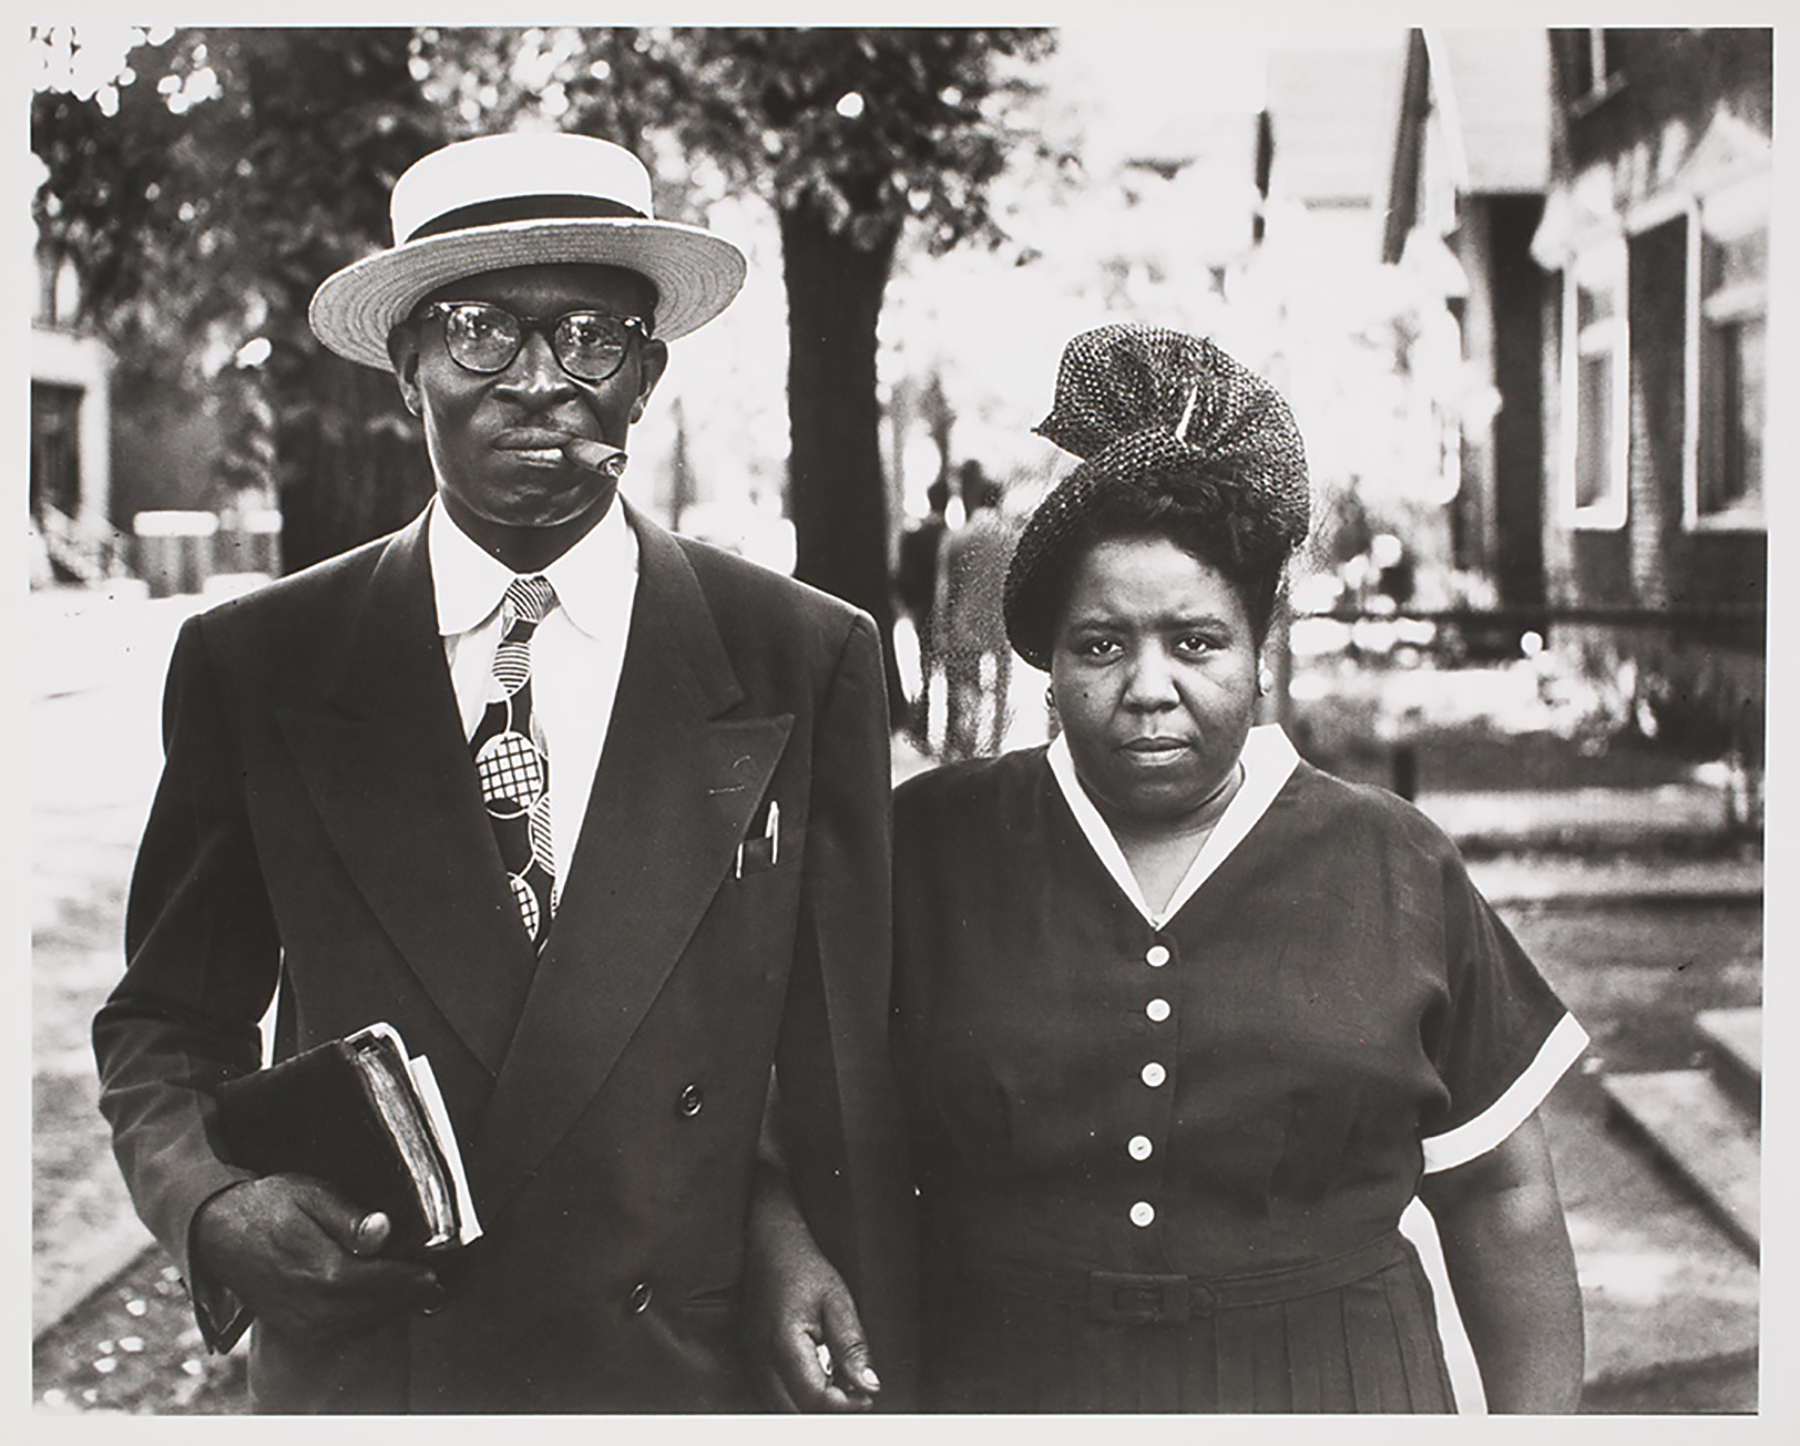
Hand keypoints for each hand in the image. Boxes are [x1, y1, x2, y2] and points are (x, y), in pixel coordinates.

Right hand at [191, 1174, 441, 1343]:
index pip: (385, 1281)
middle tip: (435, 1272)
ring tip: (414, 1282)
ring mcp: (303, 1323)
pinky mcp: (297, 1330)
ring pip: (364, 1320)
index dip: (414, 1274)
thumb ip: (350, 1218)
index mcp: (322, 1271)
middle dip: (409, 1290)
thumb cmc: (269, 1206)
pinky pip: (344, 1328)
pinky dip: (368, 1313)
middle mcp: (313, 1306)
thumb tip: (383, 1231)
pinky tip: (381, 1295)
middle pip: (380, 1304)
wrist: (218, 1232)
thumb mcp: (311, 1194)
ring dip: (392, 1304)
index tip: (439, 1264)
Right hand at [745, 1176, 879, 1411]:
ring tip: (839, 1387)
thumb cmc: (804, 1268)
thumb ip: (852, 1346)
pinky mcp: (750, 1361)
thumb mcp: (838, 1301)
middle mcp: (760, 1358)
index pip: (814, 1398)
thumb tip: (869, 1386)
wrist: (769, 1245)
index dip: (845, 1406)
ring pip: (781, 1409)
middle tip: (855, 1395)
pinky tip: (818, 1380)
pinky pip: (772, 1396)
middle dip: (828, 1412)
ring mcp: (750, 1362)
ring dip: (812, 1407)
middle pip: (794, 1413)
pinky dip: (797, 1398)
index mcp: (783, 1341)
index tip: (867, 1396)